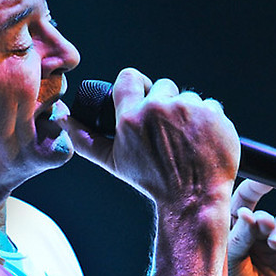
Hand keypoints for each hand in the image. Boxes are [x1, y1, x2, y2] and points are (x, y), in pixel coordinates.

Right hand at [64, 68, 239, 203]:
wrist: (192, 199)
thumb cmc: (151, 181)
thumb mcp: (112, 161)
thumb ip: (84, 137)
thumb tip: (61, 116)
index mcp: (130, 117)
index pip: (129, 77)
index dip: (138, 87)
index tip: (144, 100)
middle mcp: (158, 108)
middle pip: (163, 86)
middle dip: (165, 104)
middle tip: (168, 131)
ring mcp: (188, 109)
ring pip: (188, 97)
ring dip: (188, 113)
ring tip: (186, 139)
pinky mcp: (213, 114)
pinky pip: (210, 106)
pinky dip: (209, 121)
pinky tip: (204, 140)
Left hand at [227, 180, 275, 275]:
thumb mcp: (228, 259)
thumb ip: (240, 235)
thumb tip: (251, 212)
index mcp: (237, 229)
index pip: (245, 198)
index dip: (254, 187)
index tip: (263, 179)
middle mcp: (259, 234)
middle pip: (267, 212)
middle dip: (265, 221)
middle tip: (260, 228)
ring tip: (274, 245)